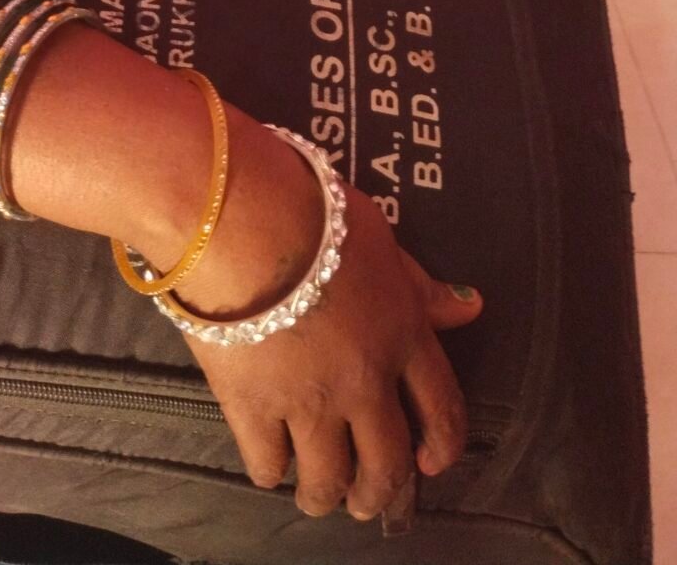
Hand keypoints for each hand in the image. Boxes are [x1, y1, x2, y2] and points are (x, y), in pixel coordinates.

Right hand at [170, 127, 482, 523]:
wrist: (243, 223)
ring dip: (326, 494)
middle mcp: (365, 382)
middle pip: (386, 465)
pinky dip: (271, 470)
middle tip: (365, 498)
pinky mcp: (252, 408)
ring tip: (317, 494)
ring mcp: (308, 402)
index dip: (441, 447)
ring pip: (328, 478)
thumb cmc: (313, 213)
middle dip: (378, 492)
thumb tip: (470, 307)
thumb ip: (418, 285)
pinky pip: (267, 463)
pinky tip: (269, 461)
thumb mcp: (378, 239)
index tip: (428, 463)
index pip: (444, 410)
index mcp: (403, 336)